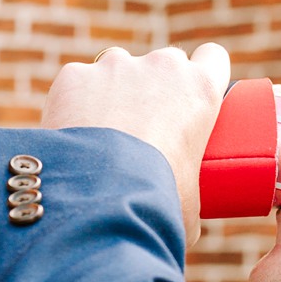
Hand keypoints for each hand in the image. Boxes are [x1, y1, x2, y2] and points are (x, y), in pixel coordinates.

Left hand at [40, 41, 230, 244]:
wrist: (100, 194)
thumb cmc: (156, 201)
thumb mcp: (190, 207)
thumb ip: (190, 201)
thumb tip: (182, 224)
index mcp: (200, 89)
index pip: (212, 58)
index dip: (202, 73)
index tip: (189, 96)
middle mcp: (161, 66)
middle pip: (163, 62)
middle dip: (154, 85)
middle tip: (141, 125)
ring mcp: (114, 66)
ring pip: (116, 67)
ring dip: (111, 90)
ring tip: (99, 133)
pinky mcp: (73, 75)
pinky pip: (75, 83)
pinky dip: (71, 103)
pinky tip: (68, 134)